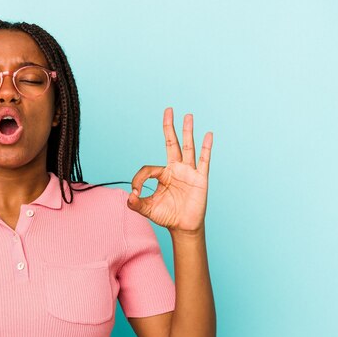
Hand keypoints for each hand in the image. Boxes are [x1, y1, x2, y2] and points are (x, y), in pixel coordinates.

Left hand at [127, 107, 212, 235]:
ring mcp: (189, 172)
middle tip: (168, 109)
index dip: (139, 179)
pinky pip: (204, 161)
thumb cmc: (166, 216)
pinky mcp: (200, 179)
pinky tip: (208, 135)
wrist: (183, 227)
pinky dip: (206, 148)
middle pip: (172, 143)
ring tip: (188, 116)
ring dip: (187, 131)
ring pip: (187, 148)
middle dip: (169, 127)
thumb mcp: (147, 209)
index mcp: (163, 175)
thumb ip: (136, 204)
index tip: (136, 192)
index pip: (149, 168)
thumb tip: (129, 196)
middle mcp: (176, 169)